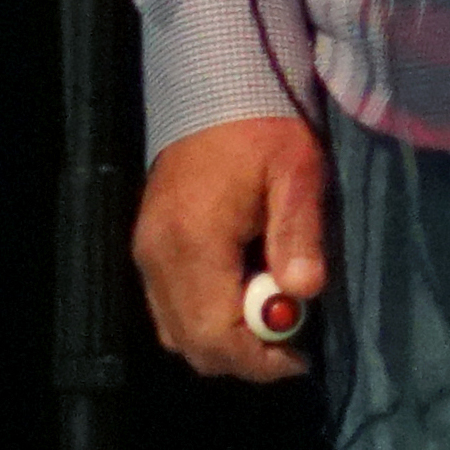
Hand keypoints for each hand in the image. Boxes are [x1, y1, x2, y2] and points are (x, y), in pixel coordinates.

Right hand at [135, 115, 327, 380]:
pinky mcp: (146, 248)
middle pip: (190, 344)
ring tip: (275, 321)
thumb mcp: (297, 171)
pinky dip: (204, 320)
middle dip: (243, 358)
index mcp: (193, 242)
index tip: (301, 361)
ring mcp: (145, 255)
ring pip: (175, 333)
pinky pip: (168, 309)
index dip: (257, 359)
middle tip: (293, 348)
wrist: (214, 88)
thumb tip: (304, 292)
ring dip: (223, 342)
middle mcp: (157, 258)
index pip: (215, 333)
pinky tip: (246, 298)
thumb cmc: (264, 127)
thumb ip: (298, 232)